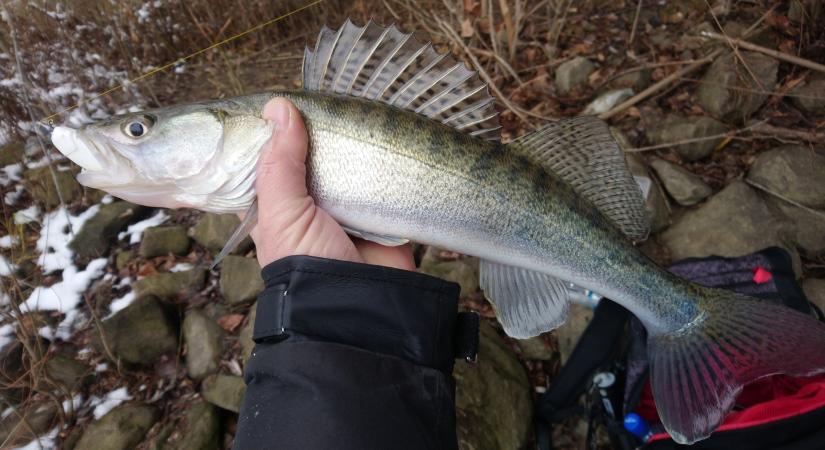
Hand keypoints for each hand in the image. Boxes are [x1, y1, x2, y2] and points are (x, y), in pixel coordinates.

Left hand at [247, 98, 414, 270]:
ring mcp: (342, 203)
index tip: (277, 100)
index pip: (262, 160)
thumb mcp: (282, 212)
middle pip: (305, 155)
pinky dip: (378, 157)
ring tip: (352, 110)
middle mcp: (305, 202)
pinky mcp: (376, 206)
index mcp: (271, 204)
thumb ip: (279, 162)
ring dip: (347, 143)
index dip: (266, 133)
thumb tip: (280, 107)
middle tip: (323, 99)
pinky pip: (377, 173)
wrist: (364, 302)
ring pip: (341, 161)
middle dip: (314, 132)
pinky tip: (379, 133)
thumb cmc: (307, 262)